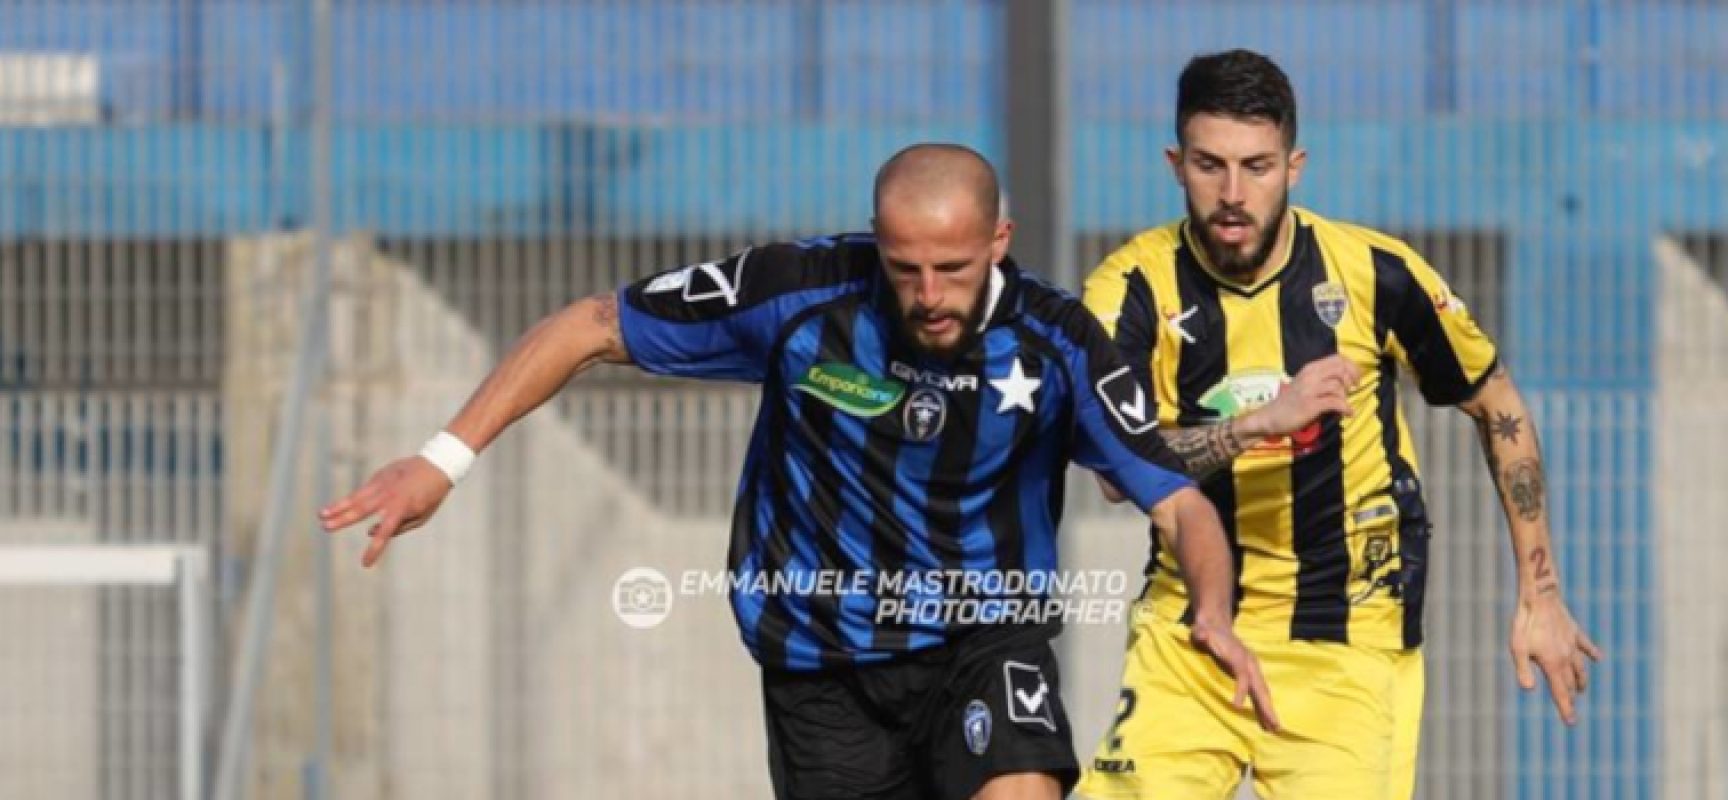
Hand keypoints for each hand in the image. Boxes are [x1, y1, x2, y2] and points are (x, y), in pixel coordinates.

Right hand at [318, 456, 452, 566]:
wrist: (438, 464)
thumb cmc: (431, 495)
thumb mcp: (422, 517)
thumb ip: (398, 527)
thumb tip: (371, 532)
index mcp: (402, 510)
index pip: (385, 534)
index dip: (374, 550)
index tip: (365, 564)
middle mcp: (389, 496)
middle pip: (361, 510)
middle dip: (342, 519)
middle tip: (325, 527)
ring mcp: (383, 484)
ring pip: (356, 497)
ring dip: (338, 506)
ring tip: (321, 514)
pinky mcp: (379, 475)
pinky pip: (364, 490)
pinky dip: (352, 499)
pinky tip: (338, 506)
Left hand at [1191, 616, 1280, 732]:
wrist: (1216, 624)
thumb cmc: (1206, 630)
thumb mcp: (1200, 630)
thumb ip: (1200, 634)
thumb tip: (1201, 635)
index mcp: (1238, 655)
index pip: (1242, 675)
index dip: (1241, 690)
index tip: (1236, 706)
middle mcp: (1249, 663)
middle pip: (1259, 686)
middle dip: (1266, 706)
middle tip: (1274, 725)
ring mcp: (1251, 668)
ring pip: (1262, 691)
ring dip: (1268, 709)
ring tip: (1274, 728)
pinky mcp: (1250, 673)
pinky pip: (1258, 691)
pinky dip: (1263, 706)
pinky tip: (1266, 720)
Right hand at [1248, 354, 1359, 436]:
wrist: (1270, 417)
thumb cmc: (1290, 402)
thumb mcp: (1305, 383)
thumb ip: (1322, 378)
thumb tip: (1347, 379)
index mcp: (1310, 368)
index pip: (1338, 358)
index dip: (1352, 366)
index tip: (1355, 378)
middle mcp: (1310, 375)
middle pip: (1340, 368)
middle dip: (1352, 379)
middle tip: (1353, 390)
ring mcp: (1309, 390)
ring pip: (1338, 385)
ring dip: (1345, 396)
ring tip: (1344, 404)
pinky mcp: (1310, 405)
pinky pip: (1335, 402)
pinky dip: (1345, 408)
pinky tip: (1347, 413)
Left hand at [1510, 593, 1602, 724]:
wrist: (1539, 598)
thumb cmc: (1525, 624)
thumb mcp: (1518, 648)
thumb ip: (1523, 670)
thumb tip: (1528, 690)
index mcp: (1552, 664)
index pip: (1560, 693)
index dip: (1566, 709)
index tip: (1572, 723)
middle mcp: (1566, 657)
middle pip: (1570, 682)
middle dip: (1570, 696)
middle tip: (1571, 706)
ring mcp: (1572, 644)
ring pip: (1580, 667)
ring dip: (1581, 680)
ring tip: (1581, 689)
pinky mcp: (1574, 631)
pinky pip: (1586, 646)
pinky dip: (1592, 653)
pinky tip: (1598, 658)